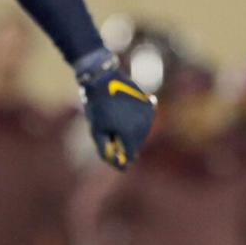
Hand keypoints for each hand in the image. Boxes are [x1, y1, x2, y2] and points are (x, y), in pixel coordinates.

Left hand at [77, 49, 156, 169]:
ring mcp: (148, 114)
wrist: (102, 78)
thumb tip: (122, 166)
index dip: (119, 152)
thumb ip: (107, 151)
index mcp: (130, 134)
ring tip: (116, 116)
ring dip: (130, 130)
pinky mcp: (148, 104)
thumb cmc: (96, 106)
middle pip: (136, 144)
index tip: (109, 141)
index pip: (129, 155)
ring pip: (141, 132)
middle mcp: (144, 126)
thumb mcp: (96, 131)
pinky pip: (144, 120)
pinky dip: (136, 119)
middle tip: (109, 126)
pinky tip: (125, 110)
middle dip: (123, 140)